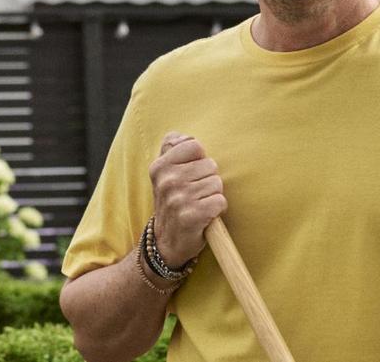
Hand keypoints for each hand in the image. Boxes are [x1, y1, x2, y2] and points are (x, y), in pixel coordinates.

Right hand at [149, 131, 225, 266]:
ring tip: (199, 204)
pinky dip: (218, 209)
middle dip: (207, 179)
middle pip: (210, 165)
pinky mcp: (191, 217)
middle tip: (195, 194)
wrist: (165, 243)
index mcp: (159, 166)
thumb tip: (185, 136)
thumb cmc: (172, 202)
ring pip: (217, 183)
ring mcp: (178, 199)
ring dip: (213, 195)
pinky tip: (205, 216)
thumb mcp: (164, 173)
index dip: (199, 160)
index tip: (190, 174)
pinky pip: (220, 201)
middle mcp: (167, 181)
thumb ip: (172, 148)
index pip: (195, 145)